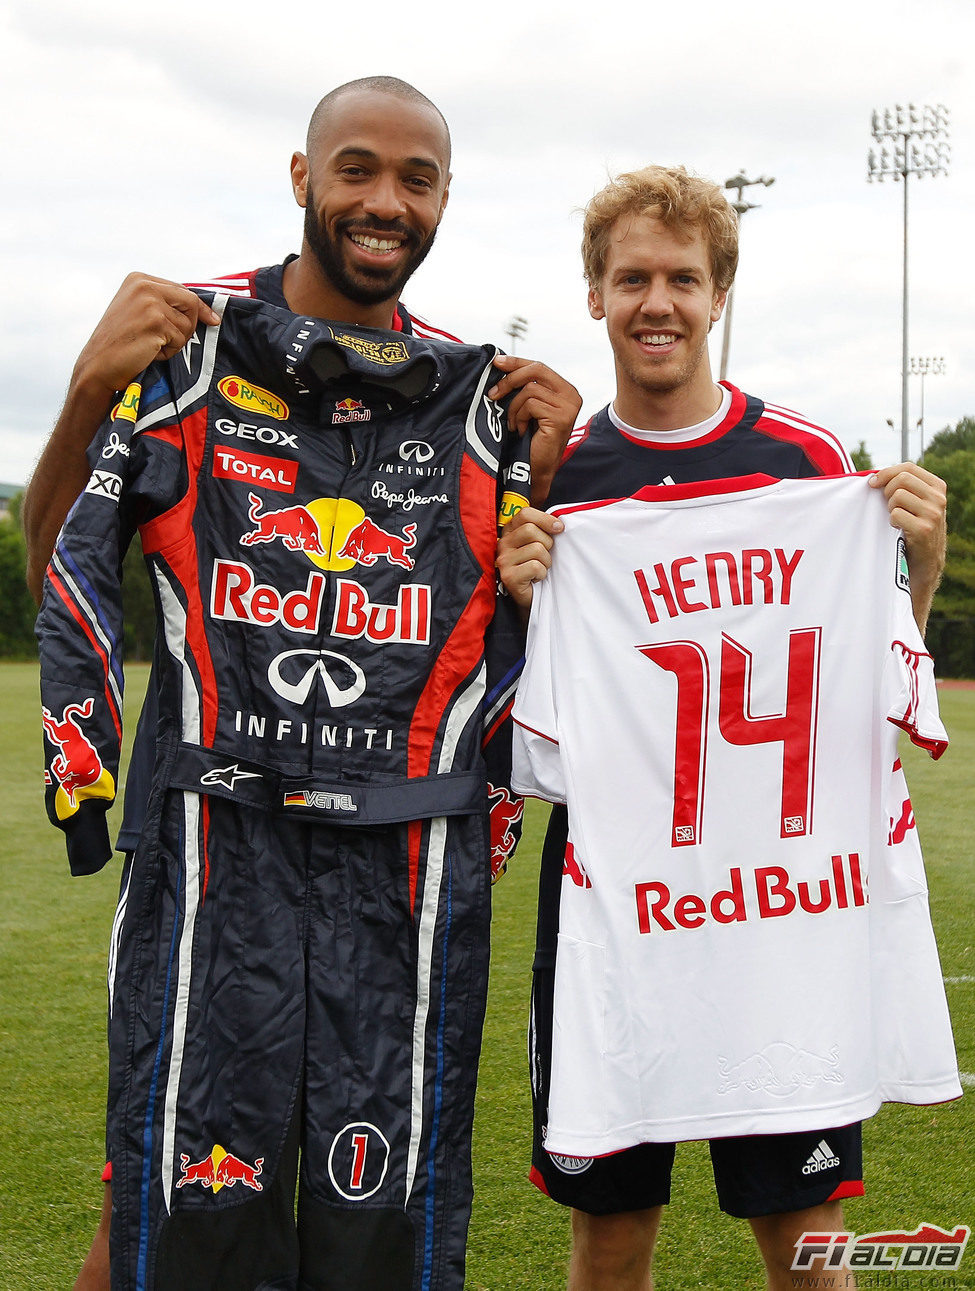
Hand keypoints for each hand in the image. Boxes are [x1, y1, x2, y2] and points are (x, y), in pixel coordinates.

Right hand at [72, 273, 220, 399]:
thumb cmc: (120, 343)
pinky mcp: (156, 323)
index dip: (199, 307)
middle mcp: (144, 286)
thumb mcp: (138, 312)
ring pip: (187, 324)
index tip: (213, 319)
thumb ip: (162, 303)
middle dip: (189, 325)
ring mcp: (150, 303)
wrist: (98, 365)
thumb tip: (204, 310)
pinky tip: (148, 352)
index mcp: (139, 279)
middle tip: (169, 340)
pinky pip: (180, 339)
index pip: (182, 289)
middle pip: (190, 302)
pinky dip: (169, 351)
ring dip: (175, 342)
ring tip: (150, 345)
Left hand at [487, 355, 580, 505]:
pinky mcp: (560, 418)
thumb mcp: (528, 407)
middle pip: (536, 370)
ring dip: (514, 408)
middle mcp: (572, 395)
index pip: (539, 366)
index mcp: (565, 390)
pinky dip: (520, 417)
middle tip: (493, 393)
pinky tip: (522, 430)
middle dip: (510, 379)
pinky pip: (530, 405)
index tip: (496, 362)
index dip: (516, 362)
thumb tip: (500, 364)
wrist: (535, 469)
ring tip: (515, 424)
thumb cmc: (529, 439)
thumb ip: (524, 387)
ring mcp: (568, 407)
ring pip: (529, 390)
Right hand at [496, 506, 563, 609]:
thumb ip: (543, 529)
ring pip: (536, 549)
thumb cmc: (537, 566)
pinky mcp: (508, 576)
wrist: (532, 596)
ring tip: (540, 568)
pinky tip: (536, 578)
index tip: (559, 528)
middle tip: (545, 556)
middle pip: (531, 530)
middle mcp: (503, 544)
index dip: (545, 519)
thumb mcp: (540, 543)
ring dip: (546, 562)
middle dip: (547, 543)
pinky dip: (542, 574)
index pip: (525, 514)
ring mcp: (503, 560)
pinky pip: (535, 567)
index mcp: (510, 532)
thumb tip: (559, 524)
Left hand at [869, 462, 946, 631]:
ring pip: (897, 495)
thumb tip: (874, 476)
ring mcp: (933, 514)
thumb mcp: (917, 504)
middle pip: (901, 479)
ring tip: (895, 519)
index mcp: (938, 487)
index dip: (886, 472)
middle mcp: (939, 498)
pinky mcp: (924, 530)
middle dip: (885, 490)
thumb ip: (904, 487)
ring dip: (888, 508)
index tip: (873, 483)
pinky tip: (897, 530)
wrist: (924, 564)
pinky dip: (891, 522)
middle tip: (885, 505)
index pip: (908, 467)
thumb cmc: (912, 531)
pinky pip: (895, 514)